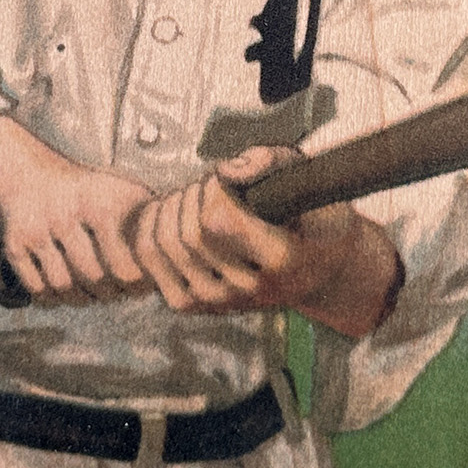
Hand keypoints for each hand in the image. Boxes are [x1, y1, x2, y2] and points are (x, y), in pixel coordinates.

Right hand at [0, 115, 150, 305]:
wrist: (28, 175)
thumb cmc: (85, 189)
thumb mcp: (120, 191)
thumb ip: (147, 221)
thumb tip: (172, 259)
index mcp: (99, 202)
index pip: (123, 264)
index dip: (135, 284)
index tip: (139, 285)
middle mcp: (65, 214)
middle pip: (92, 278)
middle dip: (109, 293)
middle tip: (117, 293)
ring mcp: (37, 231)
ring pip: (63, 286)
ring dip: (82, 299)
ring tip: (95, 294)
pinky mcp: (14, 246)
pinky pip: (37, 289)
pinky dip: (54, 299)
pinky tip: (67, 291)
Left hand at [132, 145, 402, 337]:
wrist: (316, 272)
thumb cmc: (311, 218)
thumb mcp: (305, 178)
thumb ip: (268, 162)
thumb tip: (226, 171)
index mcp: (281, 258)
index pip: (218, 219)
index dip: (214, 187)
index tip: (229, 178)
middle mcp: (248, 290)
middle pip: (189, 232)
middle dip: (192, 193)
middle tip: (212, 184)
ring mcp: (218, 302)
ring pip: (165, 245)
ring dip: (171, 208)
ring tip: (195, 197)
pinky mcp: (192, 305)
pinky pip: (150, 260)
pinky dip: (154, 228)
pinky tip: (176, 215)